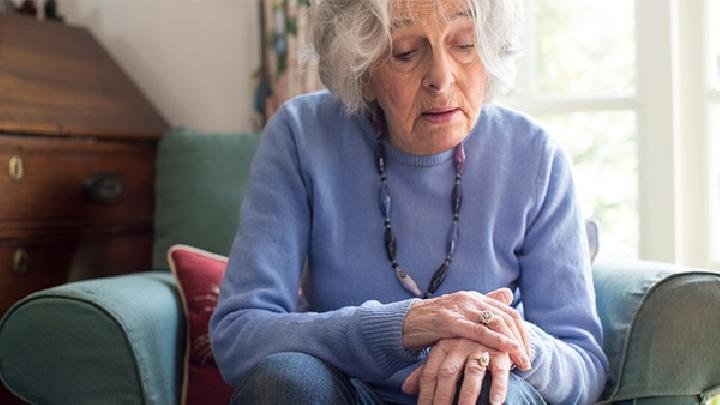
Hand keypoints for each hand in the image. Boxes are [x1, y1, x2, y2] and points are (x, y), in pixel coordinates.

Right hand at [402, 288, 530, 369]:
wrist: (404, 323)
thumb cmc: (432, 323)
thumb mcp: (460, 314)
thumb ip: (483, 306)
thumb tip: (507, 293)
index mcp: (474, 298)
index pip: (507, 311)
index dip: (522, 331)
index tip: (528, 351)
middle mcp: (470, 299)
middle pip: (506, 316)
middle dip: (522, 340)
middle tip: (528, 361)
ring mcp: (460, 308)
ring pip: (496, 322)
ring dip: (514, 343)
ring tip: (522, 362)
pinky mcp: (449, 321)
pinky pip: (478, 330)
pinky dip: (497, 340)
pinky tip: (508, 350)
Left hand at [402, 338, 512, 404]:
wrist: (493, 327)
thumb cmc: (465, 348)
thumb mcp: (445, 356)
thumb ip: (427, 371)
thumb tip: (406, 388)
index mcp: (443, 346)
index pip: (429, 372)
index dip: (425, 393)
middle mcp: (459, 345)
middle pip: (448, 373)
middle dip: (443, 397)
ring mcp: (480, 347)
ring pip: (472, 373)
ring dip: (468, 396)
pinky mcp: (501, 351)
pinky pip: (499, 371)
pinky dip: (498, 387)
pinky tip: (495, 403)